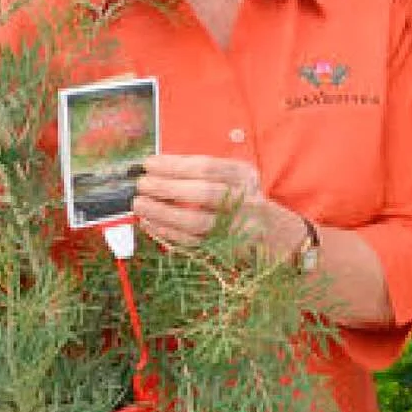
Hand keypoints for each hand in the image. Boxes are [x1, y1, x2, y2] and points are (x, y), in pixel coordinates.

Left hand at [133, 153, 271, 248]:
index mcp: (243, 175)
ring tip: (140, 204)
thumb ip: (202, 171)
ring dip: (163, 212)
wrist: (272, 231)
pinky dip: (168, 232)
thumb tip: (158, 168)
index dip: (175, 165)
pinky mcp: (225, 247)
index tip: (149, 163)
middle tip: (142, 184)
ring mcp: (236, 226)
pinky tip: (150, 222)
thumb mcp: (232, 176)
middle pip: (204, 192)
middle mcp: (244, 199)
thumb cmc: (242, 197)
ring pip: (196, 221)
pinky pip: (192, 241)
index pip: (207, 167)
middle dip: (168, 187)